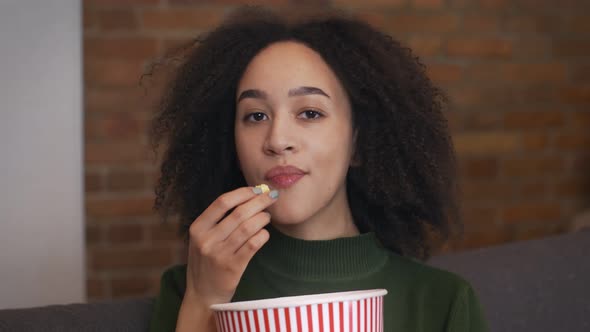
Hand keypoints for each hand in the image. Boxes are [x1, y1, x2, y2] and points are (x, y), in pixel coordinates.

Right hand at [184, 186, 278, 305]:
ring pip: (248, 227)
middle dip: (259, 201)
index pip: (222, 202)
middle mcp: (206, 240)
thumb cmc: (206, 262)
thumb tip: (248, 197)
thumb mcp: (202, 238)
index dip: (243, 192)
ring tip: (267, 216)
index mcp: (198, 228)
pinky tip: (265, 233)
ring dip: (262, 218)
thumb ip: (218, 220)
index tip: (257, 189)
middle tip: (272, 197)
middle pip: (238, 212)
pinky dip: (262, 235)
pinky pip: (253, 244)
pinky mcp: (232, 267)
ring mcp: (219, 254)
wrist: (202, 294)